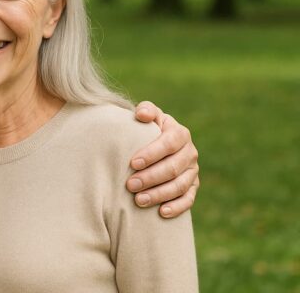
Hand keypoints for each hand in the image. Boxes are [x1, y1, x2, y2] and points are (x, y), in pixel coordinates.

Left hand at [127, 101, 199, 217]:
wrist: (154, 144)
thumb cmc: (145, 129)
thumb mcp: (147, 116)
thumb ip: (146, 111)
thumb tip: (141, 115)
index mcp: (180, 133)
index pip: (169, 143)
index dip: (152, 153)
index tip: (133, 163)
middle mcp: (190, 152)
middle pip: (173, 167)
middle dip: (151, 177)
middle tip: (130, 185)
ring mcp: (193, 171)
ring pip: (180, 185)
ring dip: (159, 194)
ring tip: (139, 200)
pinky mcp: (193, 187)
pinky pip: (189, 199)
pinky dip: (177, 207)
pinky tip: (161, 212)